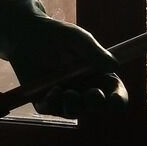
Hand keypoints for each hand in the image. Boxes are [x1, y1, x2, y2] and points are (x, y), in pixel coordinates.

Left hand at [7, 16, 128, 118]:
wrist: (28, 34)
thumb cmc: (58, 35)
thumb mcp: (79, 39)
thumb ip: (95, 53)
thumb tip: (115, 66)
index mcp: (99, 77)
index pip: (115, 95)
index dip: (118, 101)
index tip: (115, 100)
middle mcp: (83, 90)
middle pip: (96, 108)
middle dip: (96, 104)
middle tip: (93, 94)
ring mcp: (63, 97)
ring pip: (73, 112)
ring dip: (74, 106)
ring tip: (68, 92)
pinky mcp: (43, 99)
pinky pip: (50, 109)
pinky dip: (53, 104)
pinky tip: (53, 91)